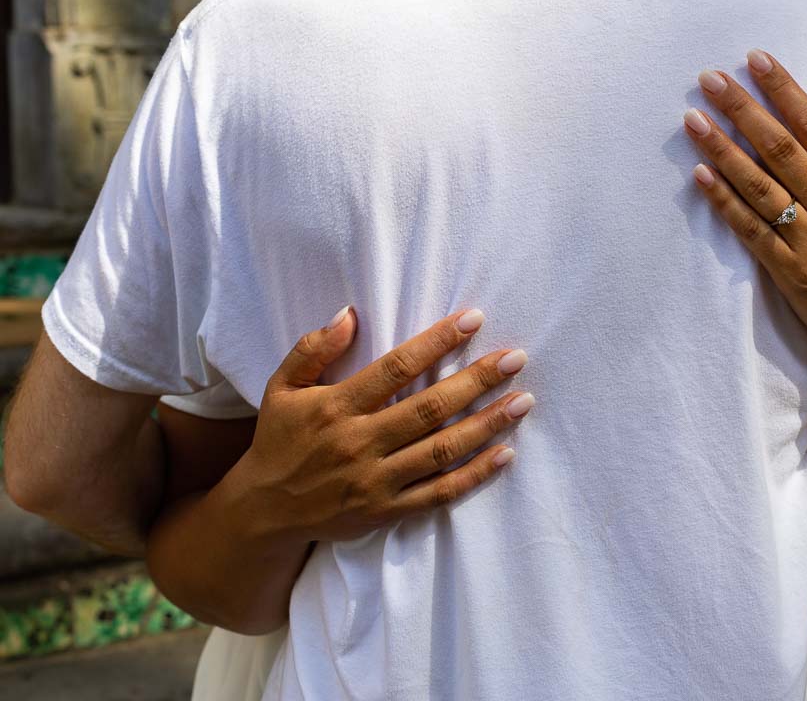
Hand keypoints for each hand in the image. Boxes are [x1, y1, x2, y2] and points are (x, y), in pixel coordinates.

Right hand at [233, 306, 532, 546]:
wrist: (263, 513)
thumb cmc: (279, 441)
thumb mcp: (281, 388)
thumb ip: (312, 349)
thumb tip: (350, 313)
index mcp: (336, 407)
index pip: (396, 368)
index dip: (437, 342)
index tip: (474, 319)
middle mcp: (360, 442)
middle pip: (429, 407)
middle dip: (477, 380)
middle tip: (515, 358)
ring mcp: (376, 480)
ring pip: (442, 450)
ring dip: (487, 424)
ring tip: (523, 401)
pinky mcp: (387, 511)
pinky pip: (439, 493)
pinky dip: (475, 475)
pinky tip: (506, 453)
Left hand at [683, 49, 806, 364]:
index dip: (784, 89)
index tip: (756, 59)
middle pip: (780, 147)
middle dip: (743, 109)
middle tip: (709, 78)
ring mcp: (806, 236)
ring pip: (758, 184)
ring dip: (722, 149)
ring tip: (692, 119)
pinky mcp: (787, 267)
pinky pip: (750, 229)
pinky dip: (724, 202)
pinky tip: (699, 176)